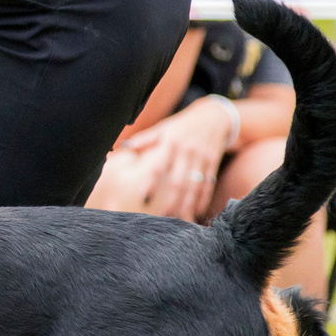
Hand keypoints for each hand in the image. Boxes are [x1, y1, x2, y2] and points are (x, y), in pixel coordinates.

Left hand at [126, 103, 231, 221]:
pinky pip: (208, 184)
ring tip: (180, 220)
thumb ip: (145, 139)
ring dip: (187, 204)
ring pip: (194, 186)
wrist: (213, 116)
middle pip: (178, 181)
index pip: (159, 165)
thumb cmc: (181, 125)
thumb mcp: (164, 128)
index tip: (144, 198)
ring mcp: (201, 158)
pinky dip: (203, 199)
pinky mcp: (213, 163)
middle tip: (163, 217)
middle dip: (171, 201)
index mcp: (171, 142)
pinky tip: (198, 212)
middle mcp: (186, 151)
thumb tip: (122, 147)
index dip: (151, 182)